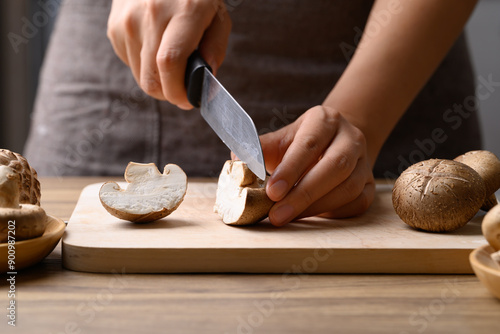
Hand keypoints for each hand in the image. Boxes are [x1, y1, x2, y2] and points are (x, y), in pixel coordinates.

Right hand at [107, 0, 230, 108]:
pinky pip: (131, 63)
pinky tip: (155, 48)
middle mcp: (151, 14)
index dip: (178, 91)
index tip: (188, 101)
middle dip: (169, 94)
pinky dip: (145, 66)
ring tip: (171, 65)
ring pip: (140, 76)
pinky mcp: (115, 27)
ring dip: (158, 81)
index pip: (170, 63)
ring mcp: (128, 20)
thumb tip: (205, 78)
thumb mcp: (218, 15)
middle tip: (182, 91)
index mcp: (184, 10)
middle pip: (151, 78)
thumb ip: (215, 47)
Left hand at [260, 105, 374, 225]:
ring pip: (348, 187)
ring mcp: (364, 161)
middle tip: (277, 214)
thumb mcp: (281, 139)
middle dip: (304, 194)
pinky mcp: (369, 184)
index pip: (309, 145)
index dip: (290, 169)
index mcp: (325, 120)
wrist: (333, 143)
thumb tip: (236, 161)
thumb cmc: (300, 144)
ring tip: (287, 218)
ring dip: (316, 207)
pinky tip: (310, 218)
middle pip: (334, 167)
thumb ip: (260, 149)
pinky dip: (332, 213)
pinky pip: (356, 203)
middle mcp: (350, 138)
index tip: (272, 192)